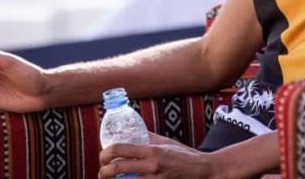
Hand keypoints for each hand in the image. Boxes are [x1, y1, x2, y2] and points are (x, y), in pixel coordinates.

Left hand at [98, 143, 215, 178]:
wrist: (203, 170)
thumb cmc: (184, 156)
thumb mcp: (166, 143)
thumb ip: (149, 139)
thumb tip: (132, 133)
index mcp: (152, 150)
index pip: (121, 148)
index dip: (106, 153)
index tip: (102, 157)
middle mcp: (152, 166)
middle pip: (118, 168)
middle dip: (103, 172)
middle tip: (101, 172)